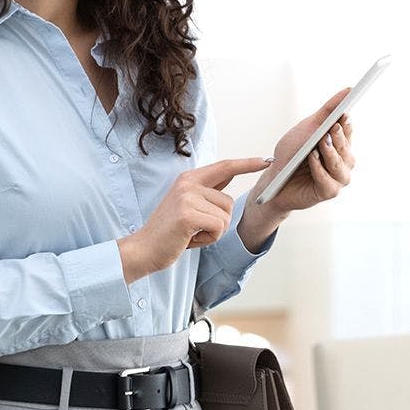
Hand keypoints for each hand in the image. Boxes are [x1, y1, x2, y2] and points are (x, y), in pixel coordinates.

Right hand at [120, 157, 273, 281]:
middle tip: (195, 228)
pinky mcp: (188, 215)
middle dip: (219, 222)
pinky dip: (209, 239)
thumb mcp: (188, 203)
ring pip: (225, 217)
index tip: (266, 161)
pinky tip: (191, 239)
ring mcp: (187, 197)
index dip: (247, 164)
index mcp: (189, 179)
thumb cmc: (170, 231)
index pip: (225, 166)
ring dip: (213, 231)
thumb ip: (208, 189)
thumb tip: (230, 173)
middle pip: (229, 202)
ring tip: (191, 233)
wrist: (144, 249)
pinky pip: (219, 227)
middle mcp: (188, 184)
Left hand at [251, 88, 357, 213]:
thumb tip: (349, 90)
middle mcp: (343, 161)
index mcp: (340, 144)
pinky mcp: (329, 192)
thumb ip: (328, 111)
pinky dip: (319, 169)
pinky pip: (328, 180)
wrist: (274, 179)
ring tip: (321, 143)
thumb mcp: (308, 128)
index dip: (346, 122)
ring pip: (340, 165)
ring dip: (330, 153)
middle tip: (334, 126)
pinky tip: (312, 158)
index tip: (344, 113)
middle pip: (346, 147)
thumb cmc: (291, 154)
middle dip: (339, 137)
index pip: (348, 130)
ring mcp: (338, 178)